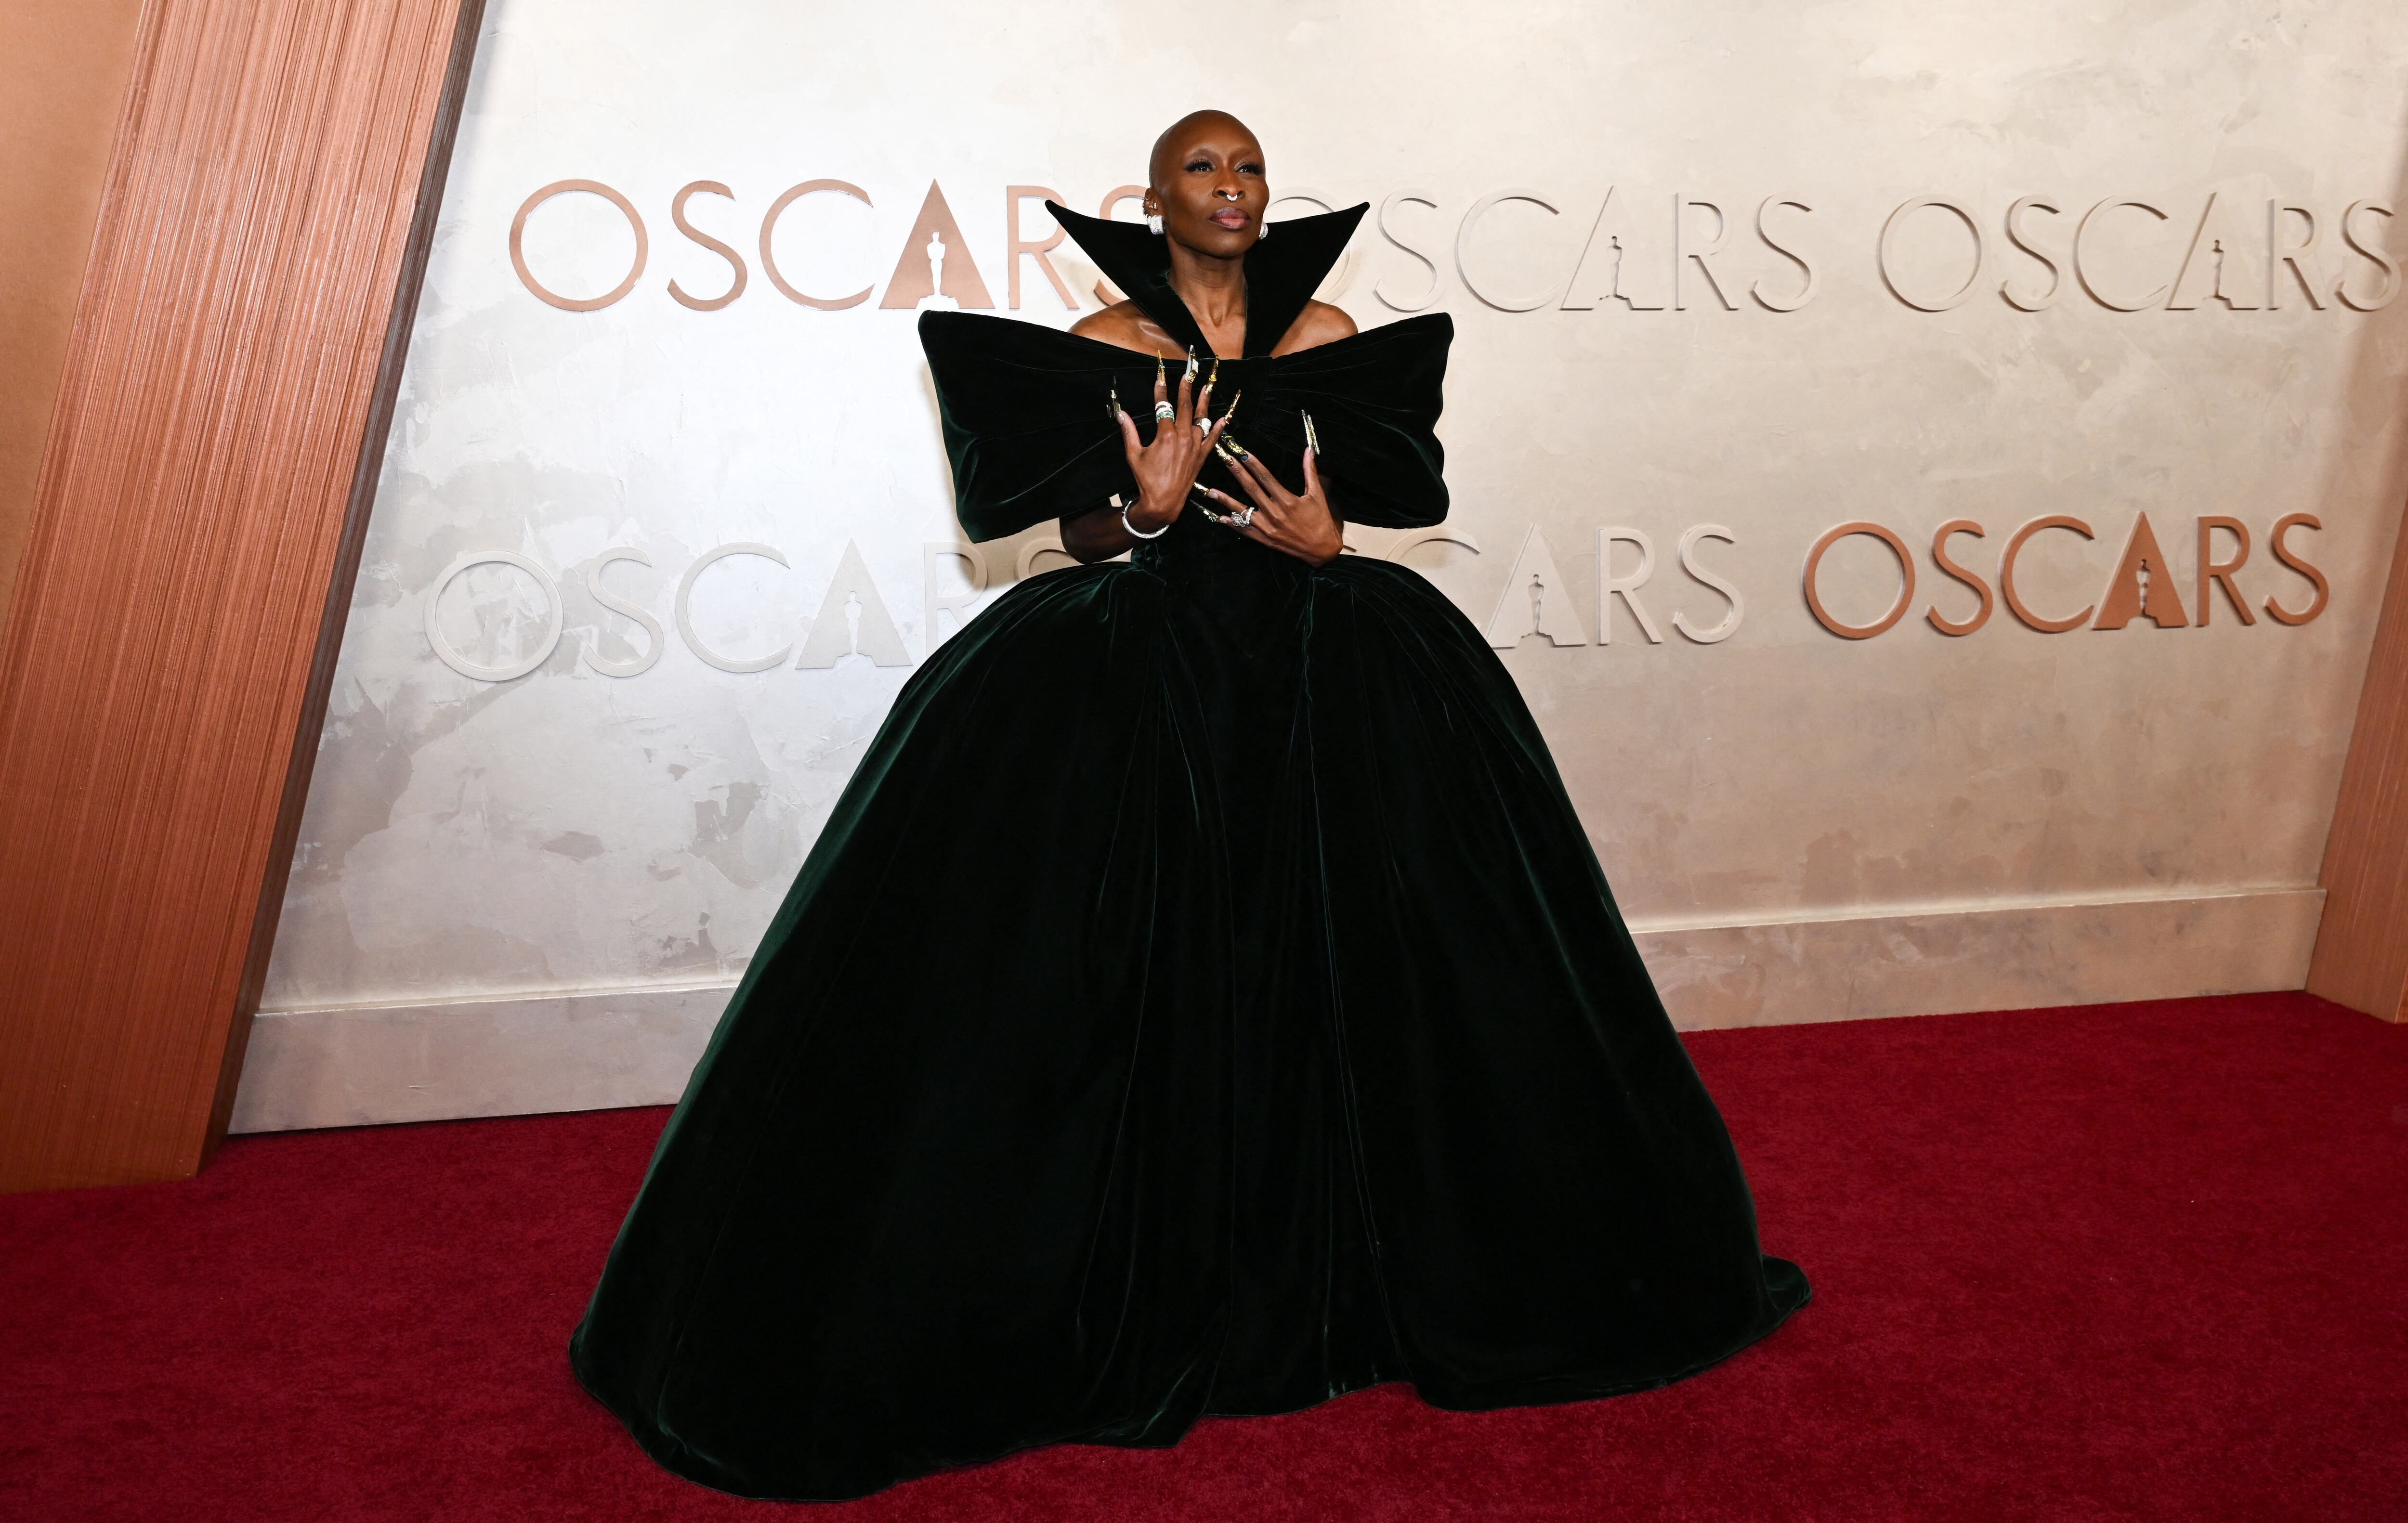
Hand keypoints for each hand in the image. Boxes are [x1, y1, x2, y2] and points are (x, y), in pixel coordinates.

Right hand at [1116, 360, 1229, 533]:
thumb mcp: (1134, 455)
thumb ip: (1129, 432)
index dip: (1161, 390)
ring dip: (1204, 402)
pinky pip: (1212, 439)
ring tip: (1207, 387)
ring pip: (1201, 419)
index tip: (1160, 376)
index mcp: (1165, 436)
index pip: (1163, 407)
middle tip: (1188, 374)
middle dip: (1186, 389)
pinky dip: (1218, 428)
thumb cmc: (1146, 480)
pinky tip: (1223, 417)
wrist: (1163, 503)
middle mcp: (1182, 438)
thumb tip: (1121, 414)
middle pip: (1185, 407)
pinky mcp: (1201, 457)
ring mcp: (1194, 447)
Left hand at [1204, 445, 1342, 566]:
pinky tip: (1220, 517)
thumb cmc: (1321, 520)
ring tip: (1210, 491)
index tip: (1241, 452)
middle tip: (1224, 459)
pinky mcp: (1265, 540)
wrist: (1322, 549)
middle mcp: (1275, 513)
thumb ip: (1310, 471)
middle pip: (1251, 488)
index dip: (1253, 463)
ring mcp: (1268, 528)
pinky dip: (1233, 524)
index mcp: (1287, 500)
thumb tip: (1308, 450)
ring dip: (1226, 500)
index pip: (1265, 477)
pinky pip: (1245, 531)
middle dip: (1237, 472)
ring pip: (1242, 511)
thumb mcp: (1317, 494)